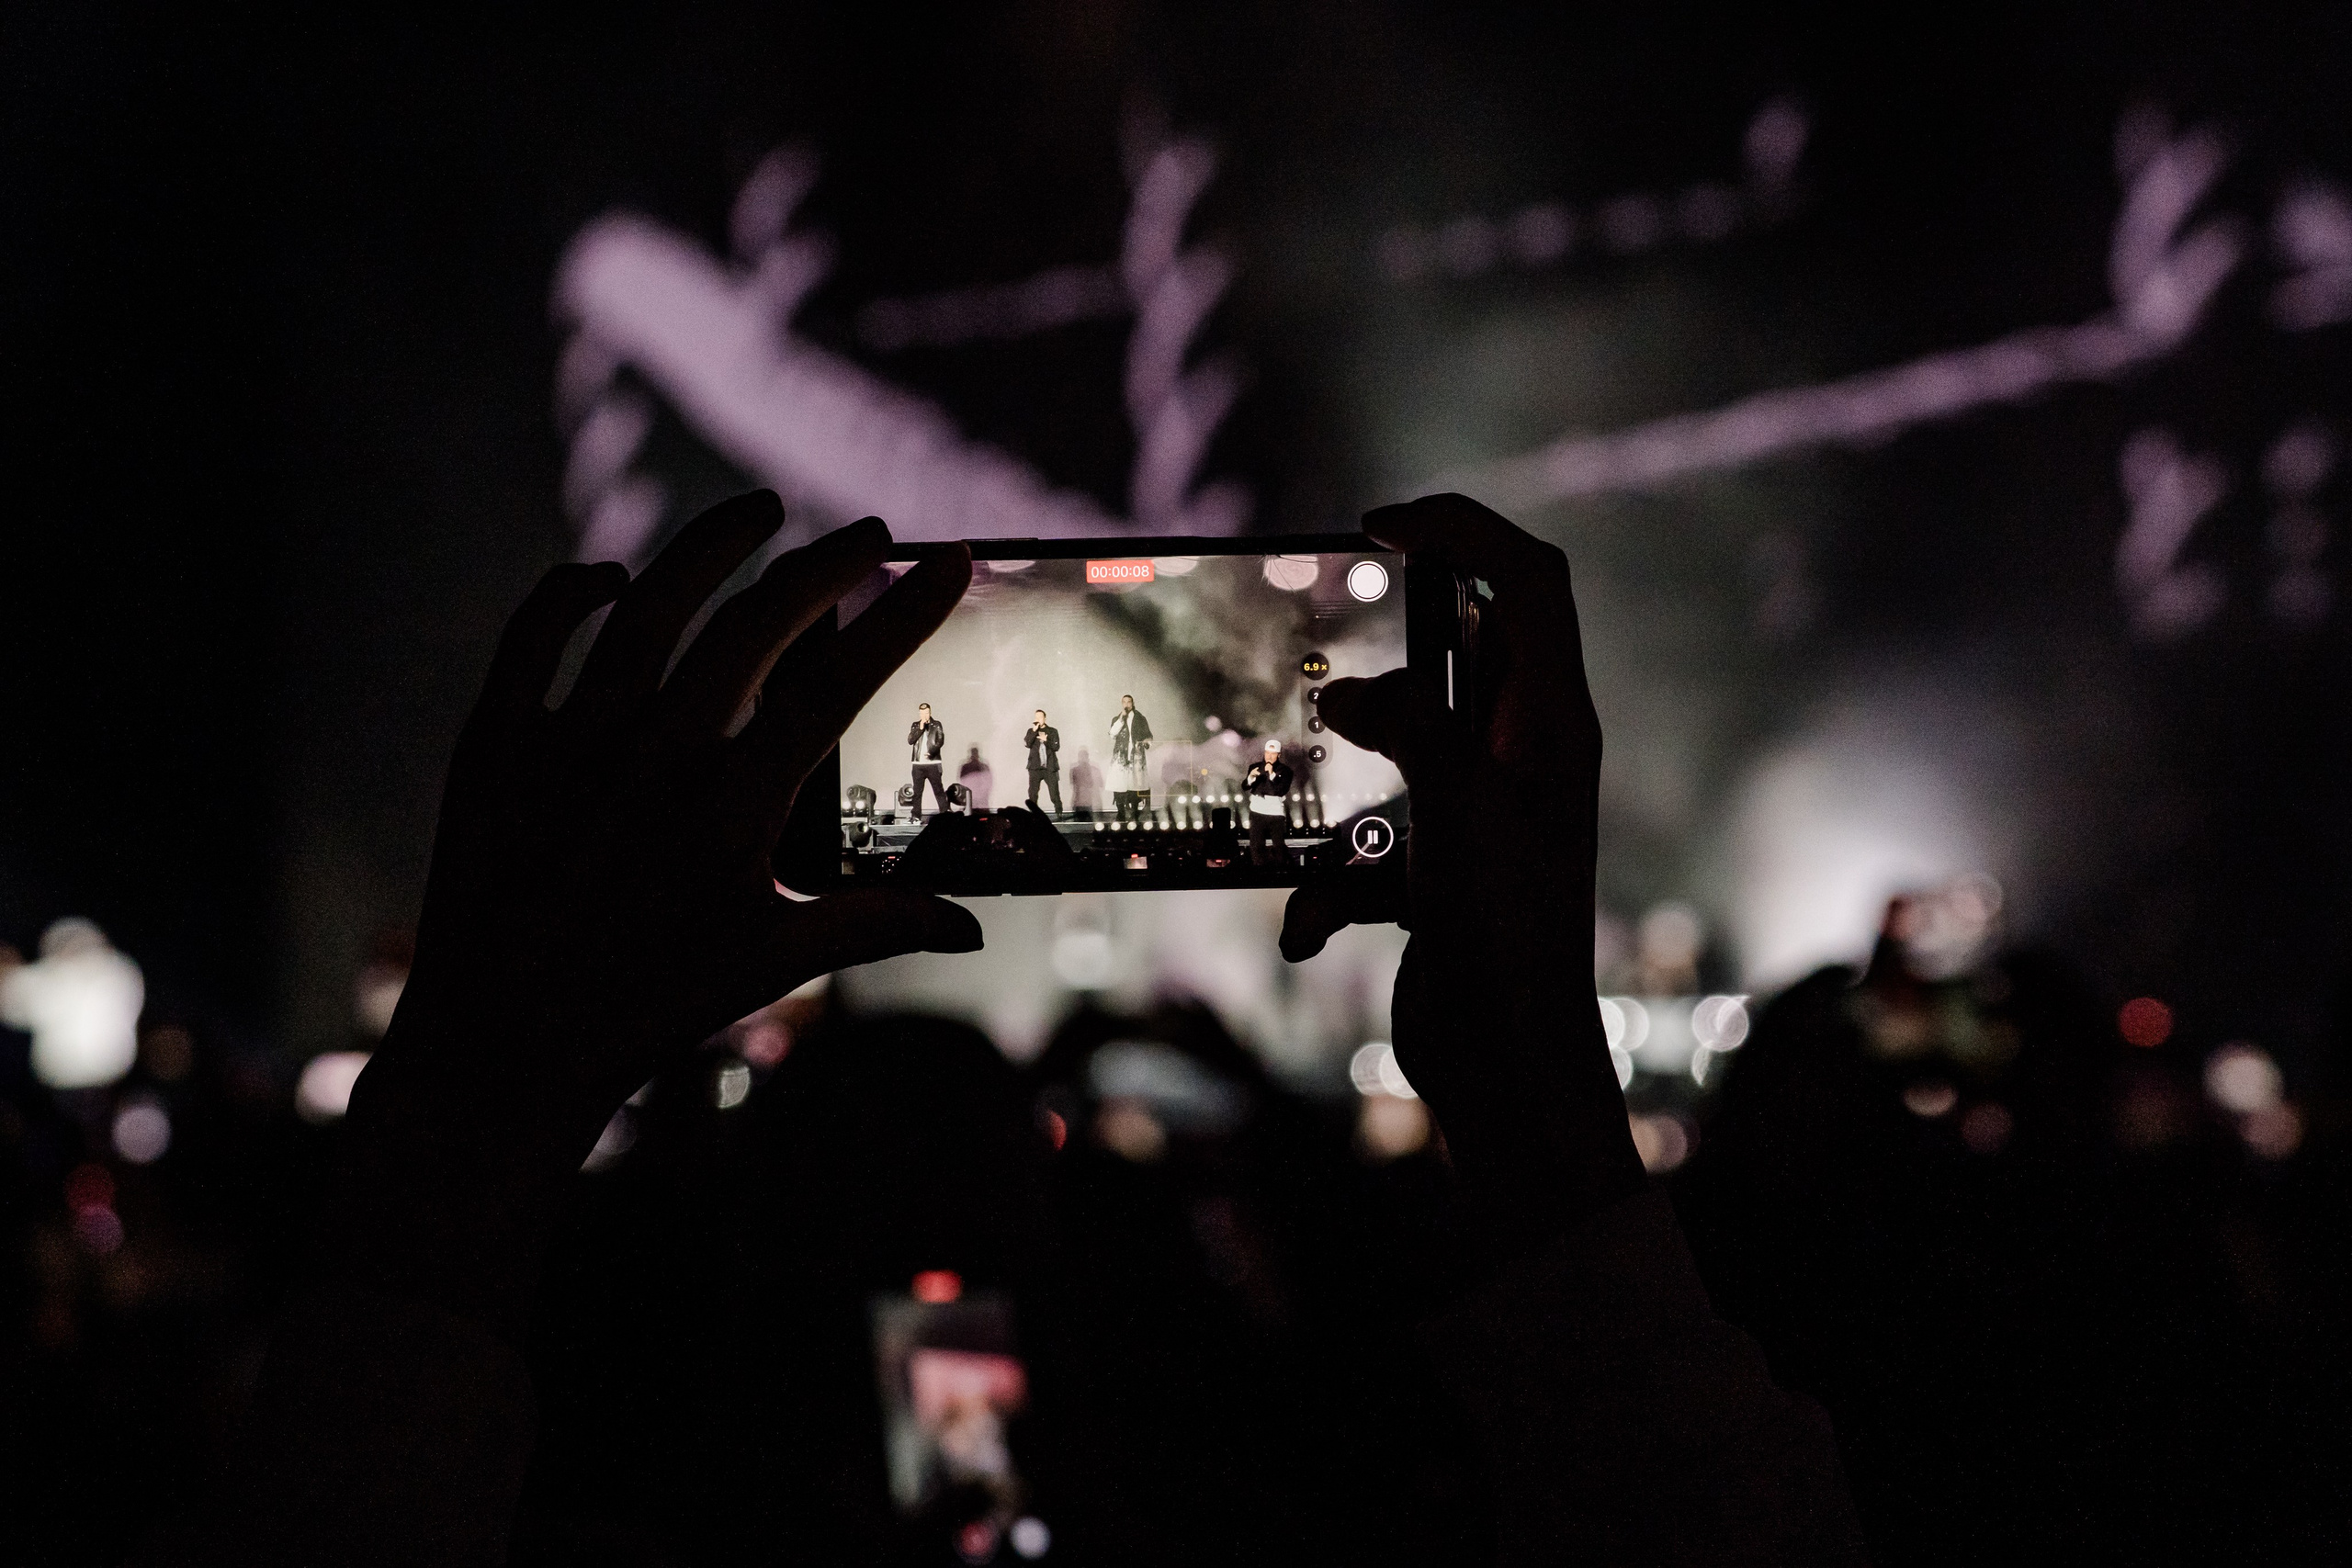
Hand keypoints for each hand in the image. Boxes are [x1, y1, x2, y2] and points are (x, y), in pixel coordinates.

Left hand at [336, 492, 979, 1330]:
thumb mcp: (771, 966)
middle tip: (868, 537)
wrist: (500, 1050)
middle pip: (755, 622)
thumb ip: (872, 926)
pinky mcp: (496, 743)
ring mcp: (568, 741)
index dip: (901, 614)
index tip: (944, 565)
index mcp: (732, 808)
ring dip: (712, 547)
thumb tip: (966, 928)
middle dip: (825, 565)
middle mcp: (653, 756)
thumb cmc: (646, 1009)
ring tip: (758, 514)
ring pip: (651, 604)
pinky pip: (536, 634)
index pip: (838, 682)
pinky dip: (573, 592)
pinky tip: (609, 576)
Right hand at [1281, 495, 1642, 1246]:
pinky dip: (1331, 877)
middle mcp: (1526, 757)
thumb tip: (1350, 698)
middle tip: (1342, 603)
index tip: (1384, 522)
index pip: (1528, 582)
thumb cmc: (1505, 940)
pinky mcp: (1441, 870)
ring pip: (1408, 742)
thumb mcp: (1457, 811)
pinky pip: (1370, 843)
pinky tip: (1311, 923)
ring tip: (1316, 778)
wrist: (1507, 1069)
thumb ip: (1412, 727)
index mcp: (1552, 724)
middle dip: (1403, 628)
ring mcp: (1483, 813)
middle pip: (1473, 646)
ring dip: (1355, 763)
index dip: (1465, 529)